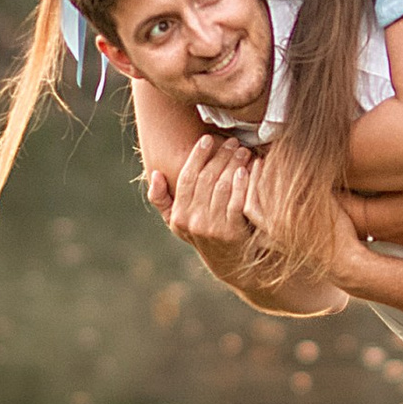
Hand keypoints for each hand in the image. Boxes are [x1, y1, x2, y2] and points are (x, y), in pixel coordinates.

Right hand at [166, 129, 258, 270]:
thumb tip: (155, 174)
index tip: (206, 139)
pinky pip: (236, 200)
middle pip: (206, 179)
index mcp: (178, 215)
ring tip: (242, 150)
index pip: (186, 178)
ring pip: (221, 186)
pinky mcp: (232, 232)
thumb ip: (162, 199)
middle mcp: (192, 222)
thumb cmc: (203, 233)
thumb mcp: (178, 221)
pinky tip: (247, 169)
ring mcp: (212, 228)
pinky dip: (242, 182)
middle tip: (231, 141)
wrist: (230, 264)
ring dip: (233, 164)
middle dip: (219, 155)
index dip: (196, 156)